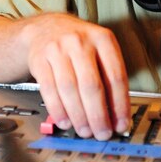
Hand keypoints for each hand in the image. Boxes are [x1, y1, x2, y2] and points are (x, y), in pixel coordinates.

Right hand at [21, 13, 130, 139]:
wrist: (46, 28)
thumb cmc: (79, 45)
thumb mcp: (100, 51)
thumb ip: (109, 78)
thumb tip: (117, 115)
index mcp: (103, 39)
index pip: (116, 76)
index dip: (120, 105)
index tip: (121, 124)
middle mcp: (80, 42)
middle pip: (91, 85)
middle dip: (98, 115)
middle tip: (102, 133)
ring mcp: (57, 50)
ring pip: (69, 90)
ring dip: (78, 116)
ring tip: (85, 131)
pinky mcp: (39, 60)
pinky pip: (49, 90)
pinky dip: (58, 110)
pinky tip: (65, 122)